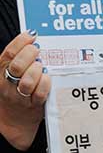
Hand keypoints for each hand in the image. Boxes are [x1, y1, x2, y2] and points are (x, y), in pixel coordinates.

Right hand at [0, 30, 49, 151]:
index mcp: (1, 70)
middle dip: (30, 54)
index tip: (32, 35)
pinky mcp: (33, 105)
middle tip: (38, 50)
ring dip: (37, 71)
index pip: (8, 53)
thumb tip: (33, 37)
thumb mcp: (10, 71)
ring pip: (27, 81)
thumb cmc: (14, 89)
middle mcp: (8, 83)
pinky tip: (47, 78)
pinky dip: (45, 84)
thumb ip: (19, 56)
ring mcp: (19, 95)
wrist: (13, 118)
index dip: (21, 41)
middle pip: (17, 66)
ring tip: (41, 66)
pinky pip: (39, 94)